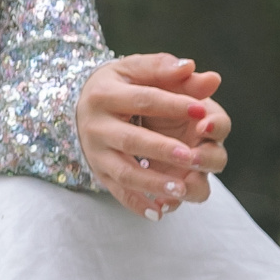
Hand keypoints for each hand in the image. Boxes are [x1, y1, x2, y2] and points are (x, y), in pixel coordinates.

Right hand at [78, 54, 227, 218]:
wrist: (77, 105)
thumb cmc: (117, 84)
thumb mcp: (133, 69)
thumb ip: (163, 68)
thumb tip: (192, 67)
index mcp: (106, 94)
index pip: (144, 99)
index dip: (173, 104)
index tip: (202, 108)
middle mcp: (97, 126)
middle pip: (132, 140)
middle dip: (162, 150)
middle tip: (190, 156)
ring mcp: (97, 153)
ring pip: (125, 173)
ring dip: (153, 183)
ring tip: (181, 190)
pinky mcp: (100, 173)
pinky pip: (118, 193)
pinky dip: (138, 205)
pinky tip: (161, 213)